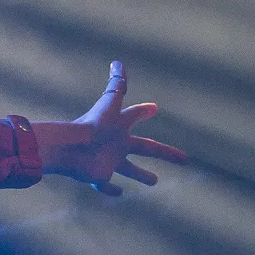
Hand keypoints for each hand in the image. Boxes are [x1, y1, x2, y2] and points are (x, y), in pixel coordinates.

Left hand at [38, 61, 187, 195]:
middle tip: (184, 158)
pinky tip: (119, 193)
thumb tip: (118, 61)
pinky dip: (110, 189)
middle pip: (145, 147)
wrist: (70, 148)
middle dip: (164, 151)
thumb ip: (116, 84)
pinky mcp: (98, 175)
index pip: (135, 115)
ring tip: (154, 181)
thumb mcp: (109, 103)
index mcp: (119, 125)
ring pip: (128, 168)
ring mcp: (107, 160)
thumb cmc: (92, 125)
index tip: (153, 108)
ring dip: (140, 174)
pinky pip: (105, 184)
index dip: (143, 111)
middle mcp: (116, 142)